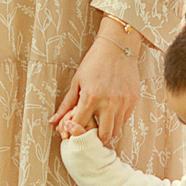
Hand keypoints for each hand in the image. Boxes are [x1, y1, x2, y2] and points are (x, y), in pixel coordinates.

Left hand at [51, 16, 144, 144]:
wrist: (118, 47)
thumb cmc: (94, 62)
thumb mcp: (77, 82)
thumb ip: (66, 104)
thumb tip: (53, 121)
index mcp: (91, 98)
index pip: (80, 127)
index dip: (75, 132)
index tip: (73, 130)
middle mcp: (108, 104)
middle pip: (103, 136)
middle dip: (94, 138)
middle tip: (89, 133)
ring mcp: (123, 103)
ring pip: (116, 131)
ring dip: (107, 131)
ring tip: (100, 123)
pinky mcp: (132, 101)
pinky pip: (124, 120)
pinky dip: (116, 121)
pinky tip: (110, 113)